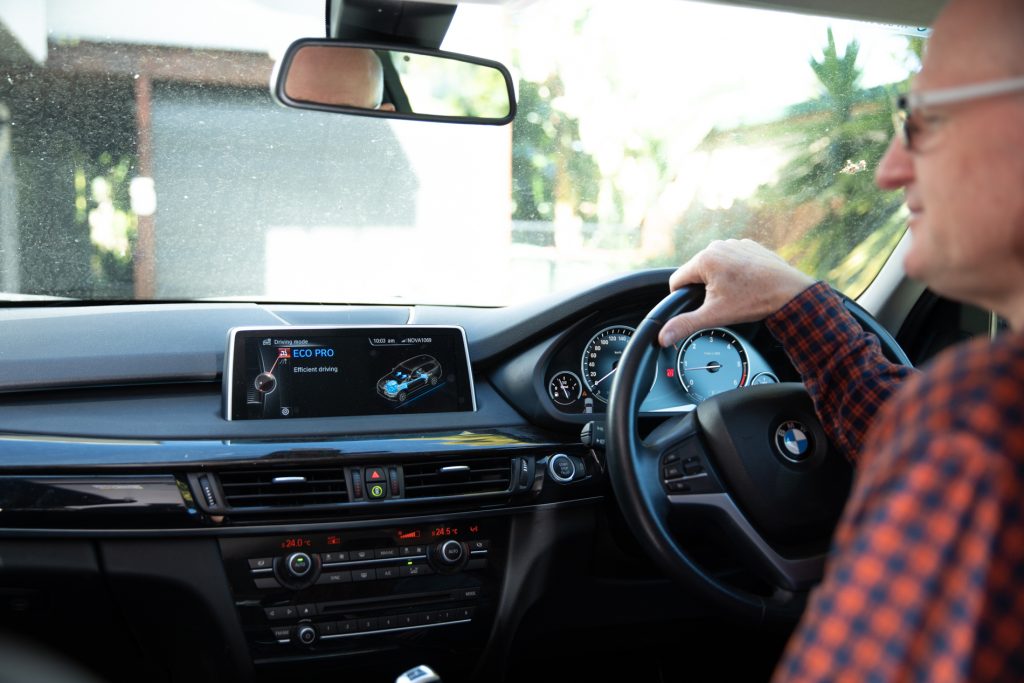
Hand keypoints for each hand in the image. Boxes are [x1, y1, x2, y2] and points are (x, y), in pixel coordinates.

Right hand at [658, 239, 815, 347]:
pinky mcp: (748, 246)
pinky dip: (734, 272)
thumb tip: (663, 336)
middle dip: (704, 289)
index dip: (683, 297)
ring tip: (737, 293)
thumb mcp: (715, 315)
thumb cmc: (755, 301)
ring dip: (719, 280)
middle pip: (696, 273)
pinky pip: (731, 260)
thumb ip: (685, 324)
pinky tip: (747, 284)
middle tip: (724, 301)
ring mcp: (734, 243)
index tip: (700, 306)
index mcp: (704, 259)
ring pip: (714, 266)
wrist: (790, 292)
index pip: (677, 281)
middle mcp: (717, 246)